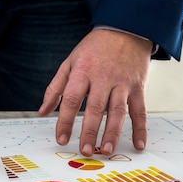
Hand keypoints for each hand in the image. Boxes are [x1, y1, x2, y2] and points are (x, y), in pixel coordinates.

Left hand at [38, 29, 151, 155]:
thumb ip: (55, 89)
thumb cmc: (93, 50)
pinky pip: (140, 110)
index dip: (65, 121)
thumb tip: (42, 112)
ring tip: (105, 151)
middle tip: (84, 150)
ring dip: (112, 133)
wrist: (125, 30)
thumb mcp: (69, 63)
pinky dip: (140, 128)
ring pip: (118, 111)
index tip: (61, 139)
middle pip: (96, 108)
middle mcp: (103, 78)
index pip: (72, 99)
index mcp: (83, 72)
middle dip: (90, 131)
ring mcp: (122, 83)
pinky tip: (139, 144)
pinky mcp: (138, 87)